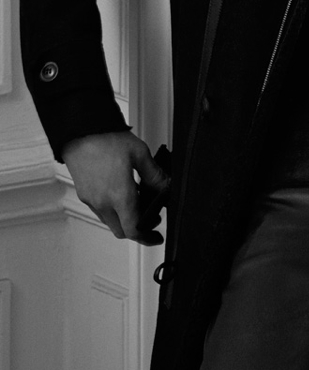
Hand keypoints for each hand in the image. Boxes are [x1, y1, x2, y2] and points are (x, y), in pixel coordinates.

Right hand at [62, 131, 169, 246]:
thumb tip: (167, 187)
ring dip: (125, 219)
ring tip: (139, 202)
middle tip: (151, 219)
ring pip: (110, 222)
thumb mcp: (140, 154)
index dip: (147, 238)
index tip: (156, 237)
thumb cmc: (106, 139)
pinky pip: (101, 211)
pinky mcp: (84, 194)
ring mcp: (91, 200)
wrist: (81, 131)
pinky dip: (114, 210)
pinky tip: (123, 194)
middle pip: (122, 231)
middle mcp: (103, 202)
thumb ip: (155, 175)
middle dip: (138, 230)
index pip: (133, 230)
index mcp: (119, 195)